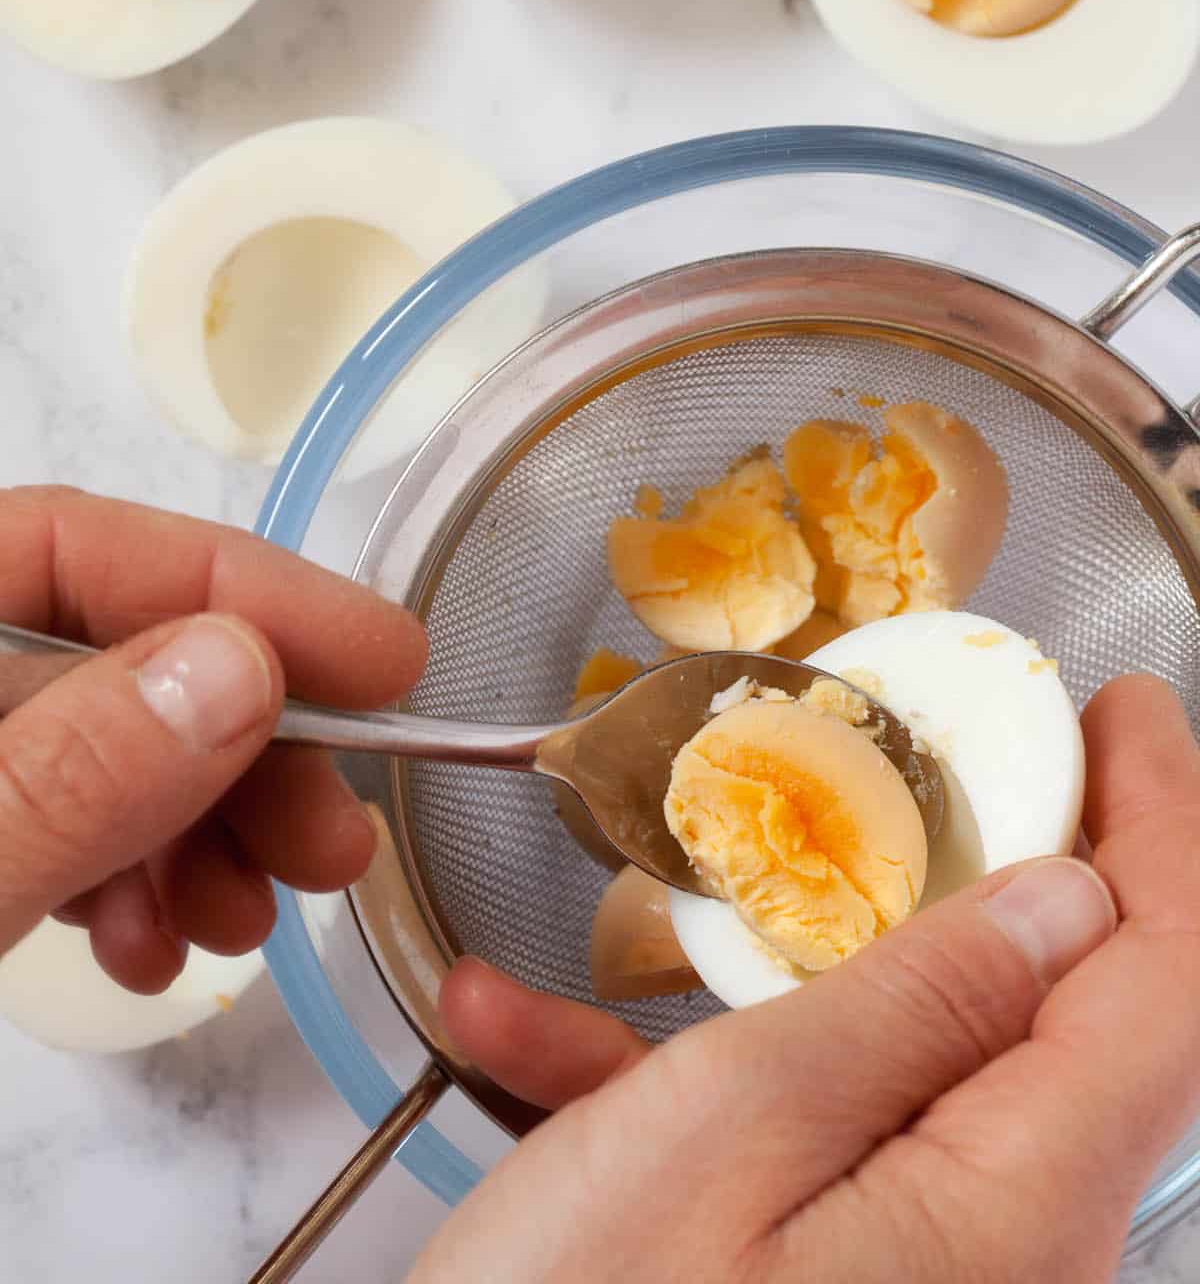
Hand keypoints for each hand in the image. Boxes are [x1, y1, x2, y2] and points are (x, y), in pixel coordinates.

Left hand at [0, 485, 425, 993]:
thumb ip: (74, 773)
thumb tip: (244, 667)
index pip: (75, 543)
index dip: (240, 589)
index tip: (384, 660)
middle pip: (112, 658)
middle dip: (240, 750)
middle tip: (336, 844)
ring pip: (106, 755)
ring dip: (202, 833)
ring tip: (245, 921)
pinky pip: (62, 834)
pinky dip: (131, 887)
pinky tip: (156, 954)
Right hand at [414, 674, 1199, 1283]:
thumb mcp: (725, 1135)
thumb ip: (912, 1011)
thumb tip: (1067, 903)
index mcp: (1014, 1210)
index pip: (1172, 981)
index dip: (1169, 824)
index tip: (1128, 712)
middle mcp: (1011, 1255)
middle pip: (1074, 1018)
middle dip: (1020, 870)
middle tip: (972, 758)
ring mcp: (932, 1278)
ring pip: (916, 1067)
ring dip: (790, 976)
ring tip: (657, 918)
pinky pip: (813, 1144)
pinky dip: (696, 1081)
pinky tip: (539, 1046)